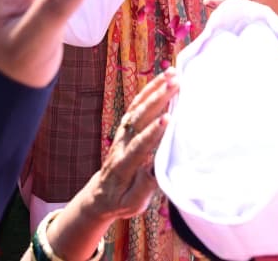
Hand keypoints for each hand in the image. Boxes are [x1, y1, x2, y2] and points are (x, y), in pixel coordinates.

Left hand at [82, 68, 177, 221]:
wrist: (101, 193)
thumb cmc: (121, 201)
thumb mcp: (132, 203)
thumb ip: (144, 187)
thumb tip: (156, 168)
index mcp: (124, 165)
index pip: (138, 146)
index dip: (152, 132)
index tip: (168, 119)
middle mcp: (121, 144)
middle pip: (138, 118)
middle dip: (157, 100)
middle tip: (176, 84)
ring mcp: (122, 132)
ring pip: (137, 106)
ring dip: (154, 88)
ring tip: (173, 73)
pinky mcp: (126, 126)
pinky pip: (137, 104)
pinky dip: (150, 89)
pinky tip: (164, 77)